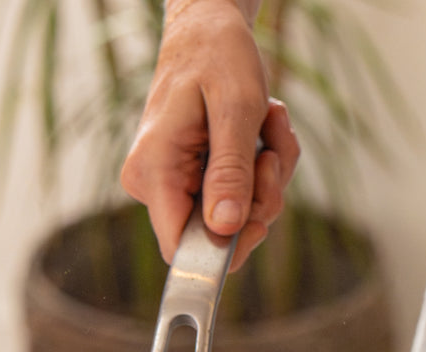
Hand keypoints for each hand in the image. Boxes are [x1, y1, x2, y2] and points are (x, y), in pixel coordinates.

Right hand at [120, 0, 299, 271]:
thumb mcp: (235, 110)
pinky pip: (240, 194)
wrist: (208, 28)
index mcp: (154, 171)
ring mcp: (172, 182)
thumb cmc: (217, 56)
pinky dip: (263, 165)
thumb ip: (230, 170)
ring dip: (269, 174)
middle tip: (271, 153)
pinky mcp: (191, 178)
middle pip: (219, 232)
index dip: (226, 248)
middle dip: (260, 196)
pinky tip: (261, 129)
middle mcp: (154, 184)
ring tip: (267, 125)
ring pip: (237, 214)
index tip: (261, 219)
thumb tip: (225, 227)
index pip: (181, 248)